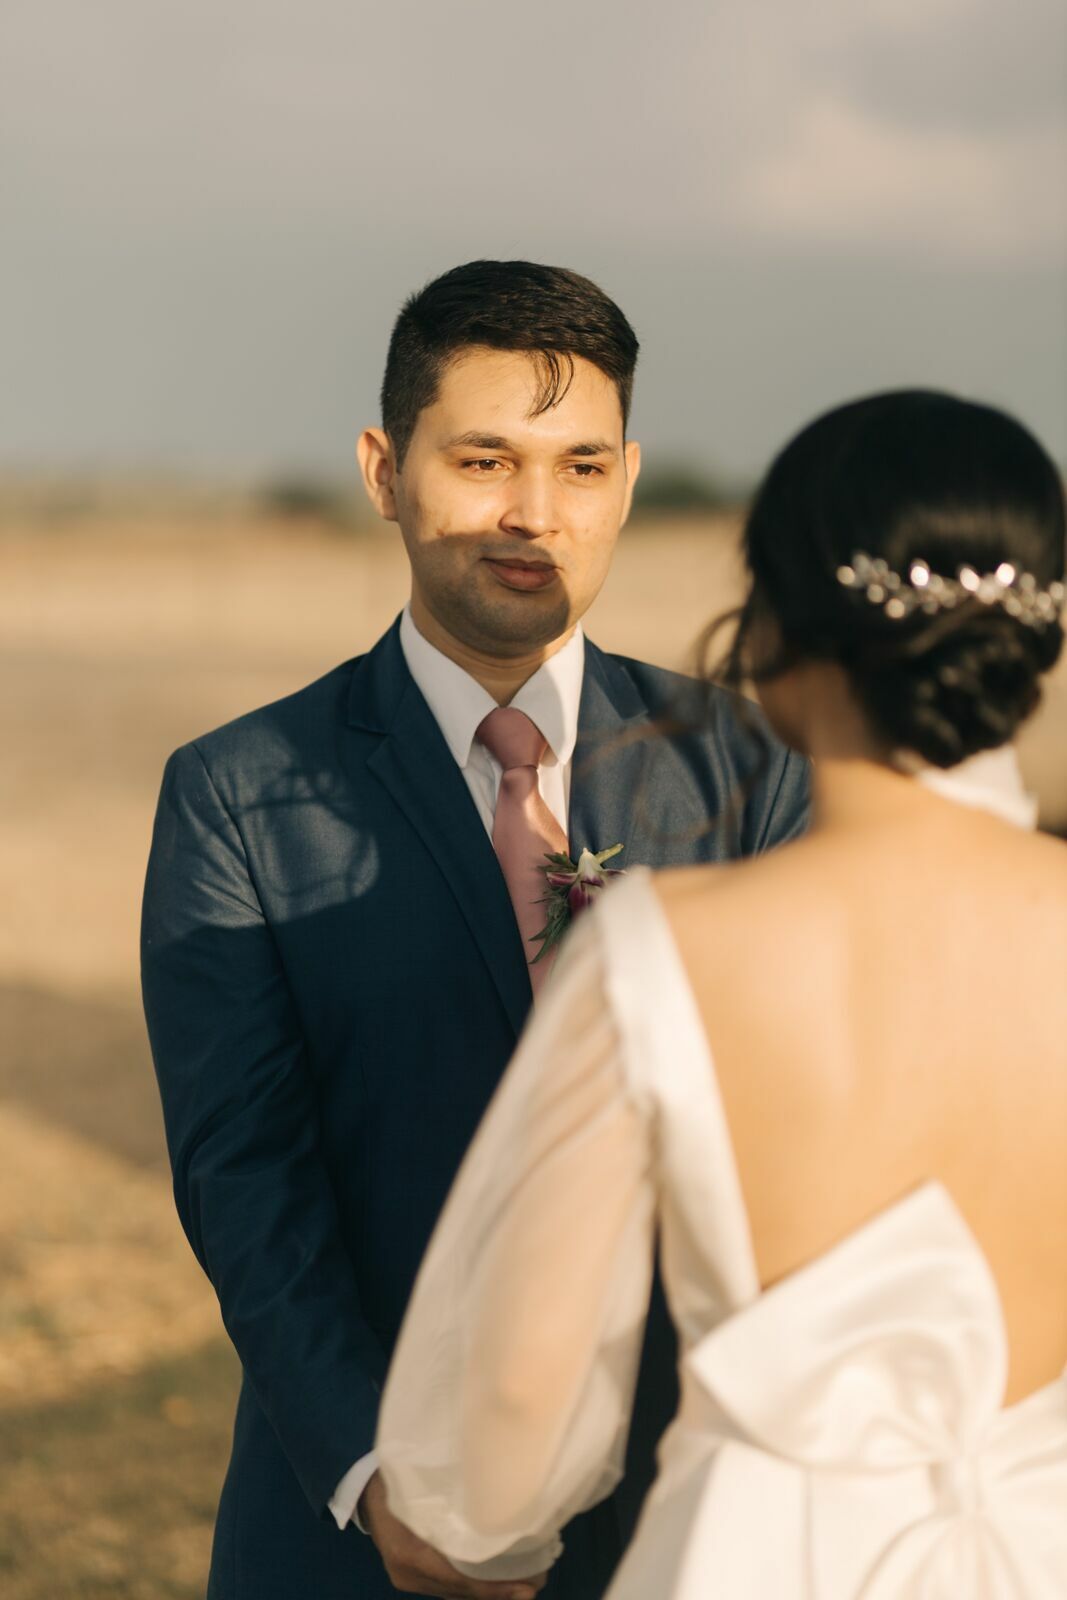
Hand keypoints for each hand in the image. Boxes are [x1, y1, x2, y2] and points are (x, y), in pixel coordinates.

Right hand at [359, 1471, 546, 1599]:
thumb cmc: (398, 1478)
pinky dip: (472, 1586)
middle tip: (534, 1585)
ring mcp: (408, 1579)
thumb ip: (453, 1497)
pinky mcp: (411, 1577)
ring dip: (488, 1592)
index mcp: (409, 1551)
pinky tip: (497, 1581)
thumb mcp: (424, 1483)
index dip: (494, 1587)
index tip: (526, 1587)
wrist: (365, 1491)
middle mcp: (408, 1572)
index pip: (459, 1578)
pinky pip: (448, 1588)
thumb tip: (498, 1498)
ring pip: (455, 1592)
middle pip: (460, 1590)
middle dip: (497, 1592)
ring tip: (524, 1584)